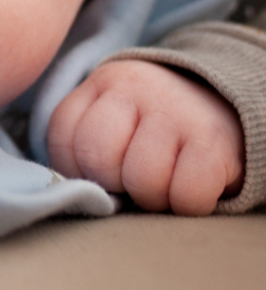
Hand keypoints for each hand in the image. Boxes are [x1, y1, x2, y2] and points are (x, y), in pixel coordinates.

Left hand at [48, 59, 243, 215]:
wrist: (226, 102)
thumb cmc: (156, 125)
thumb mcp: (116, 118)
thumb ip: (88, 143)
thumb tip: (76, 192)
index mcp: (102, 84)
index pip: (62, 137)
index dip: (76, 169)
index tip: (100, 171)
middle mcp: (134, 88)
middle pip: (96, 156)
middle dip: (112, 183)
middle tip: (132, 179)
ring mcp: (174, 110)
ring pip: (141, 179)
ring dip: (152, 197)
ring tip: (164, 182)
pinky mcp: (213, 140)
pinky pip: (185, 195)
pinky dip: (186, 205)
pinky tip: (191, 187)